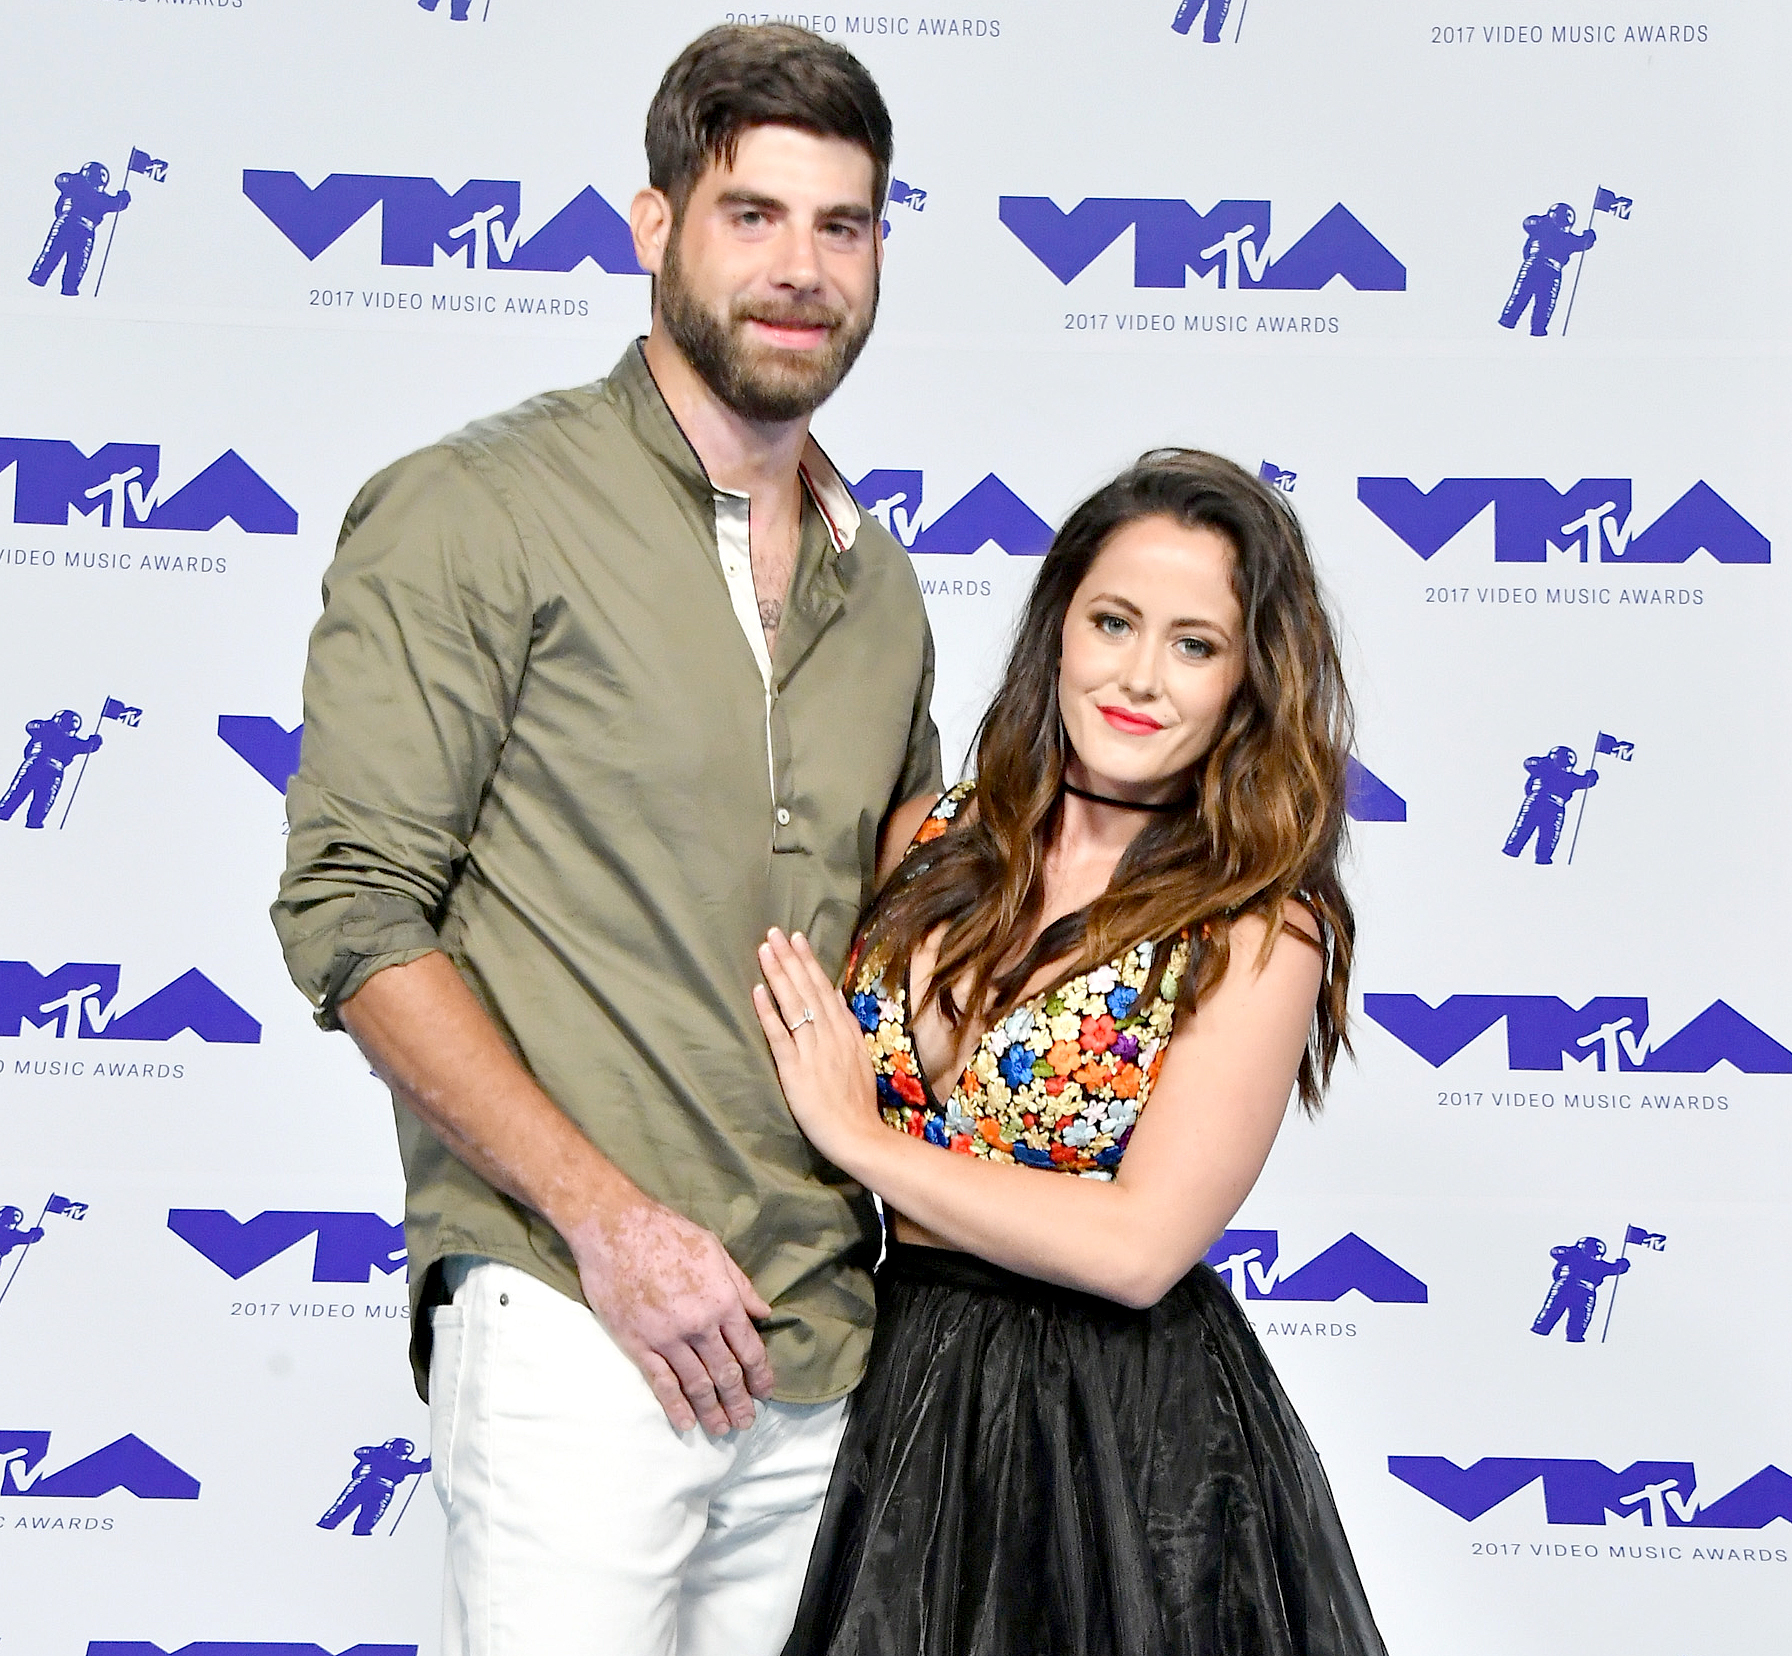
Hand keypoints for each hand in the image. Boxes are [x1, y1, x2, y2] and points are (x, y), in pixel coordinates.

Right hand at [566, 1195, 775, 1436]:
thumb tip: (764, 1312)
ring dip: (712, 1411)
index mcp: (723, 1301)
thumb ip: (741, 1285)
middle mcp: (700, 1325)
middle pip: (726, 1373)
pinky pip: (661, 1383)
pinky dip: (675, 1407)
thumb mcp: (714, 1250)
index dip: (760, 1374)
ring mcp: (668, 1338)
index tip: (766, 1392)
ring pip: (697, 1384)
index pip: (749, 1348)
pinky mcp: (639, 1345)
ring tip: (722, 1430)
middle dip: (739, 1400)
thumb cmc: (668, 1232)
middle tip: (746, 1421)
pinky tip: (685, 1423)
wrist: (616, 1230)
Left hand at [753, 928, 882, 1169]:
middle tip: (774, 932)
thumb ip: (846, 1027)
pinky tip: (758, 991)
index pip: (824, 989)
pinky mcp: (796, 1069)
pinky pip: (780, 1035)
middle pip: (807, 989)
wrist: (857, 1134)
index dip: (808, 962)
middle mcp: (830, 1035)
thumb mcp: (859, 1057)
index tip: (796, 939)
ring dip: (779, 975)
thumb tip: (836, 998)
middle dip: (790, 958)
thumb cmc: (857, 1102)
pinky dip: (768, 1012)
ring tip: (765, 950)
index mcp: (845, 1032)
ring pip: (794, 1005)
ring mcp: (813, 1050)